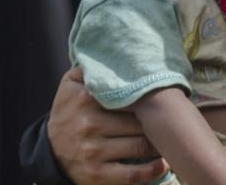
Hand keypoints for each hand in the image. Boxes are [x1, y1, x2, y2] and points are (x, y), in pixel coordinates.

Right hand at [48, 67, 166, 184]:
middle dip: (160, 120)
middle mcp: (90, 125)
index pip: (129, 95)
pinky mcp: (96, 175)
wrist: (48, 152)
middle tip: (177, 118)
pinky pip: (132, 174)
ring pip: (140, 146)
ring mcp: (93, 152)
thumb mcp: (70, 85)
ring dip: (160, 143)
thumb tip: (117, 53)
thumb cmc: (69, 113)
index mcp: (86, 99)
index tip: (170, 95)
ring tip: (174, 138)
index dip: (152, 95)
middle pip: (139, 121)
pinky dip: (152, 170)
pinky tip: (164, 163)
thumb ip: (90, 68)